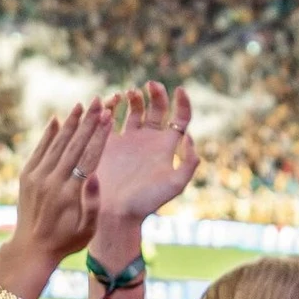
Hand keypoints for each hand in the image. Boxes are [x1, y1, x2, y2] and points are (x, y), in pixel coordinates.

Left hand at [9, 100, 108, 267]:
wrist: (31, 248)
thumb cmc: (66, 241)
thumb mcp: (87, 230)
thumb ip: (93, 204)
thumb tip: (96, 176)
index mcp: (70, 193)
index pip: (89, 157)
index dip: (99, 135)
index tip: (108, 116)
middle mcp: (52, 181)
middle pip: (74, 145)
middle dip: (87, 121)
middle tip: (98, 101)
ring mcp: (37, 177)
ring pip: (56, 143)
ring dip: (69, 122)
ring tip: (80, 105)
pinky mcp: (26, 176)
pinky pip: (39, 150)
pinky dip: (48, 134)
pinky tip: (56, 119)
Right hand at [91, 80, 198, 224]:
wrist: (114, 212)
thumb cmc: (145, 202)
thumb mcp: (174, 185)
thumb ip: (188, 162)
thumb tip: (190, 137)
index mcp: (166, 147)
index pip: (181, 118)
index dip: (183, 102)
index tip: (179, 89)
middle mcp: (149, 140)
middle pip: (157, 107)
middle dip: (156, 93)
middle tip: (149, 86)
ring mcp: (129, 140)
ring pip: (134, 108)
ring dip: (133, 96)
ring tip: (128, 94)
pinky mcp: (108, 142)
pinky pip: (110, 117)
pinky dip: (111, 106)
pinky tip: (111, 103)